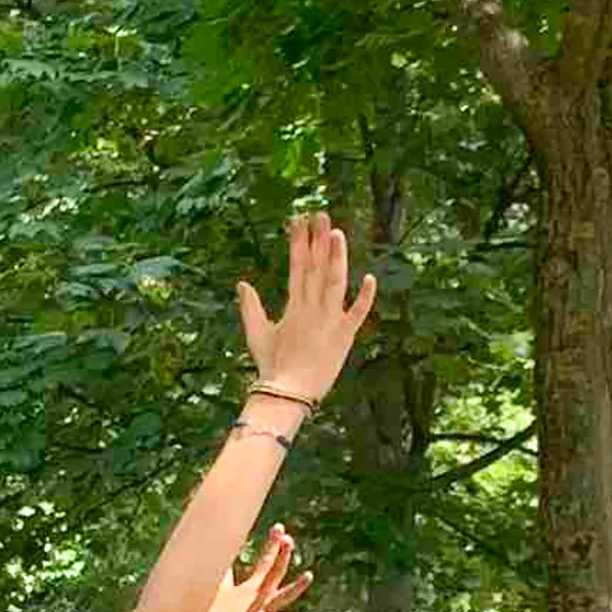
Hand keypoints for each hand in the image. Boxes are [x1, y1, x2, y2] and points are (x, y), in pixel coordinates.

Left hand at [205, 528, 311, 611]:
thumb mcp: (220, 586)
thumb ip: (222, 568)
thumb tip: (217, 549)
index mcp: (254, 587)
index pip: (267, 561)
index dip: (273, 545)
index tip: (279, 527)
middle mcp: (261, 599)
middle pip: (276, 573)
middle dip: (283, 556)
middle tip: (289, 538)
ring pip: (282, 598)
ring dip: (296, 588)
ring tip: (309, 575)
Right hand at [236, 212, 377, 405]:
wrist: (288, 396)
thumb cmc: (271, 368)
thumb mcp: (256, 336)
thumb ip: (250, 308)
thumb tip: (242, 283)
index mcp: (294, 308)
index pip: (298, 266)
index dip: (299, 241)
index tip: (299, 220)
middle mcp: (313, 310)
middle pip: (317, 268)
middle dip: (318, 240)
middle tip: (321, 214)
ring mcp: (331, 322)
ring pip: (336, 283)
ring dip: (338, 257)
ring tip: (338, 233)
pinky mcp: (345, 337)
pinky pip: (358, 314)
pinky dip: (365, 297)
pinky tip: (369, 277)